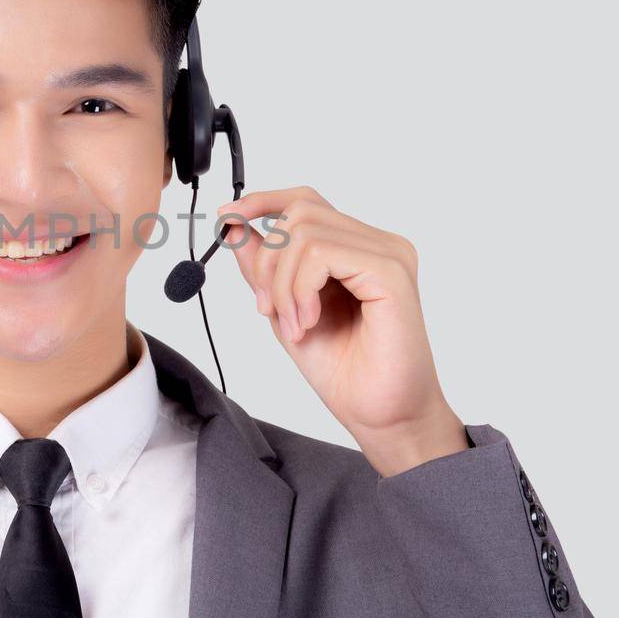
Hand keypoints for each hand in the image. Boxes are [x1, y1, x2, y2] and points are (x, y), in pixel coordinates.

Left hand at [214, 187, 467, 476]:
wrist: (382, 416)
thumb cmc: (345, 370)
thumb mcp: (284, 309)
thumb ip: (264, 268)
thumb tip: (233, 226)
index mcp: (358, 248)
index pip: (306, 201)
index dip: (262, 201)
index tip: (228, 218)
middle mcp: (379, 243)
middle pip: (299, 213)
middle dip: (267, 261)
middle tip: (267, 309)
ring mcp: (389, 254)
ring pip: (304, 232)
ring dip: (282, 283)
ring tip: (294, 325)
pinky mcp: (391, 271)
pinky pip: (322, 254)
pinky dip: (300, 289)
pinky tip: (308, 323)